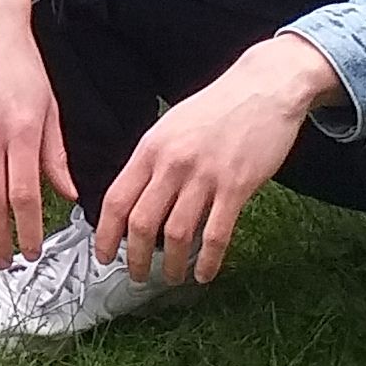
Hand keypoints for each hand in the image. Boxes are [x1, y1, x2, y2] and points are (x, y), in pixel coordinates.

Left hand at [91, 35, 334, 284]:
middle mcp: (172, 163)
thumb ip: (152, 160)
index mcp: (150, 149)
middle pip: (140, 222)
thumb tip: (135, 196)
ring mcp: (204, 176)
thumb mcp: (170, 127)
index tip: (103, 254)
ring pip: (176, 233)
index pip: (116, 199)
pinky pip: (216, 233)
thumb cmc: (216, 108)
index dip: (106, 233)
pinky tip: (204, 274)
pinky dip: (208, 260)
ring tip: (170, 277)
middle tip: (135, 276)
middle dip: (134, 257)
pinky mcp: (236, 186)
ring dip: (170, 264)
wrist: (263, 88)